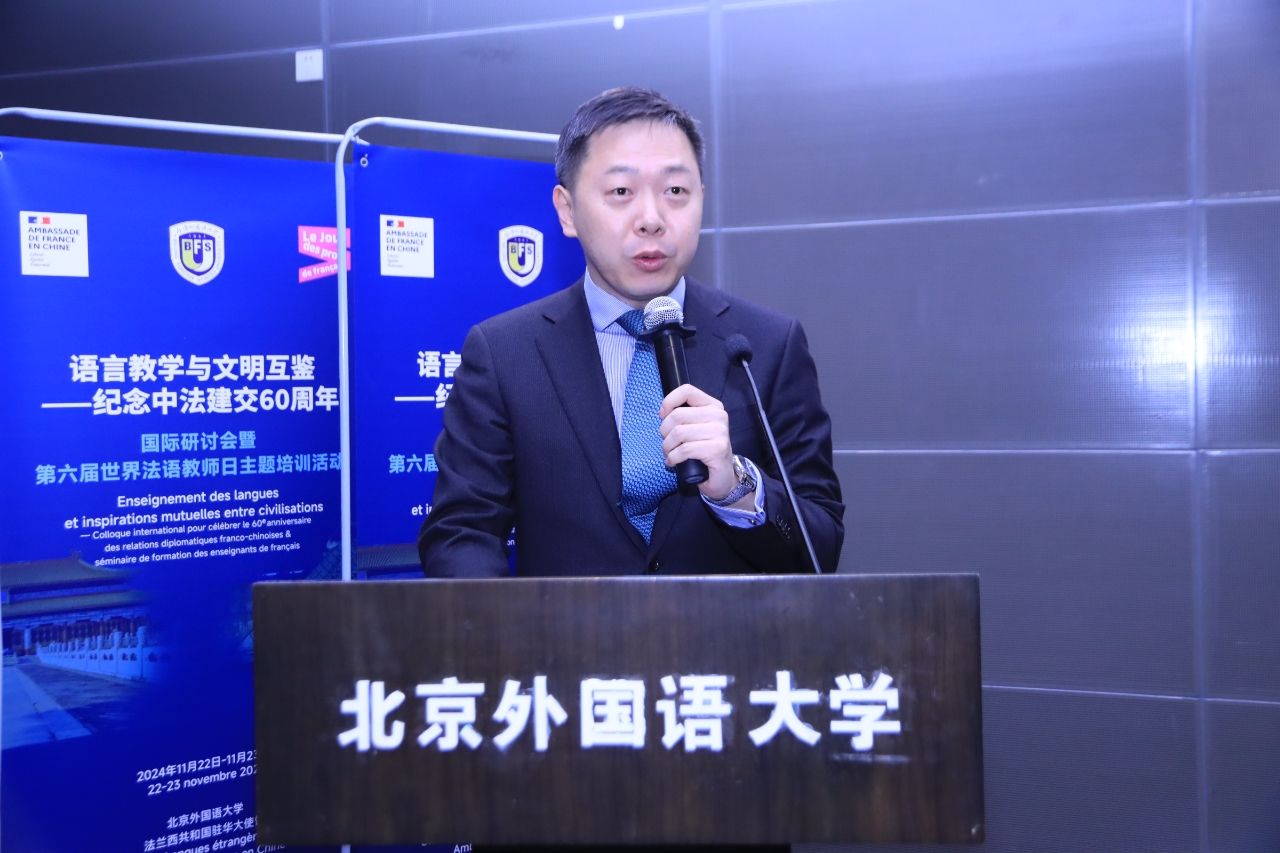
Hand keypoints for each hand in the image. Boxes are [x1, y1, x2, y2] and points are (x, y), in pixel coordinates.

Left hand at [658, 384, 738, 502]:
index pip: (687, 391)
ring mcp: (720, 432)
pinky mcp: (717, 449)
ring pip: (679, 433)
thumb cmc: (704, 451)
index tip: (662, 416)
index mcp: (713, 406)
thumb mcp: (695, 428)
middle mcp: (719, 416)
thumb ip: (684, 416)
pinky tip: (673, 462)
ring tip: (670, 454)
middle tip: (667, 444)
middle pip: (677, 415)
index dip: (669, 401)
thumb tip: (663, 412)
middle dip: (664, 432)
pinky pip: (684, 450)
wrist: (722, 477)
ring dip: (667, 447)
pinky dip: (673, 458)